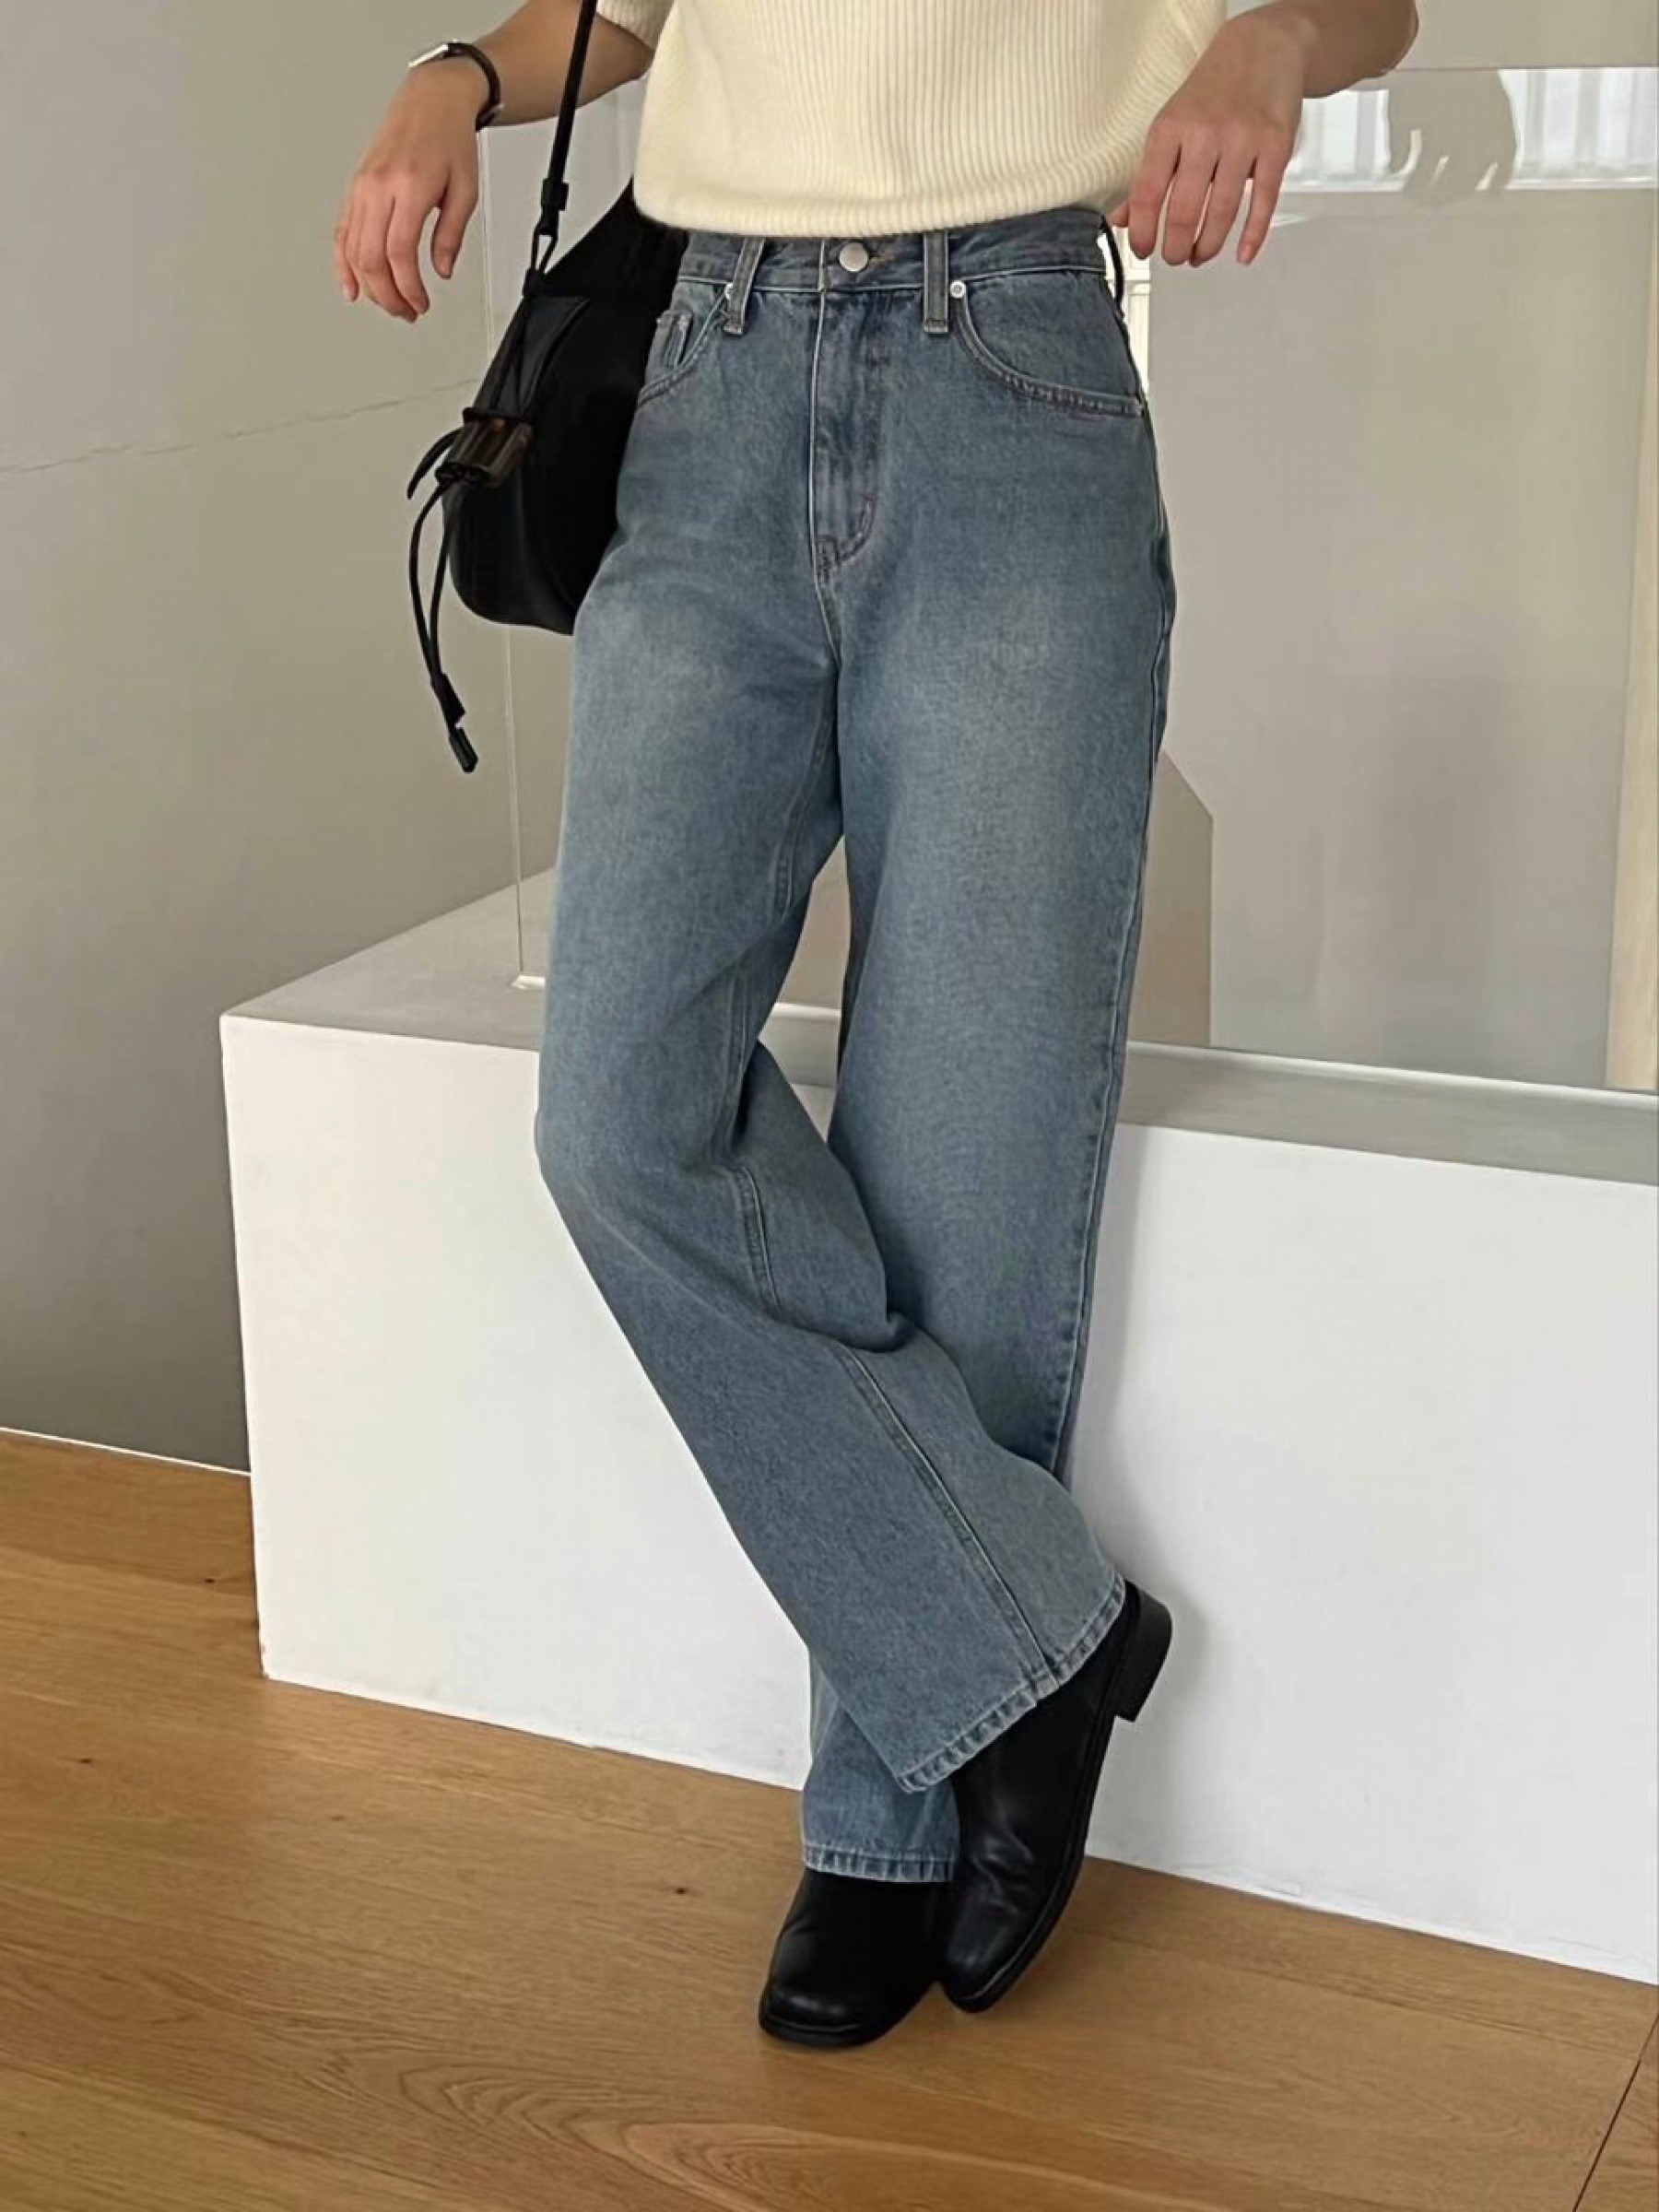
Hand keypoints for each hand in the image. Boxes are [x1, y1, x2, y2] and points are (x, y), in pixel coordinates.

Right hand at [334, 61, 483, 319]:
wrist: (431, 101)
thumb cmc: (449, 139)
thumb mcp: (466, 190)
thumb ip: (450, 234)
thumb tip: (441, 270)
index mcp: (408, 187)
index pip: (399, 253)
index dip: (408, 288)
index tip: (420, 304)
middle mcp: (378, 186)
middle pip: (371, 257)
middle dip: (387, 294)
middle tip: (405, 312)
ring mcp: (362, 186)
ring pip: (353, 249)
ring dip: (369, 285)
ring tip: (389, 303)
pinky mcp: (355, 187)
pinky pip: (341, 231)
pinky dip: (342, 262)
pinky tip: (350, 285)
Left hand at [1107, 12, 1308, 267]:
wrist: (1263, 48)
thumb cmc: (1211, 92)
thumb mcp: (1170, 123)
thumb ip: (1147, 173)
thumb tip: (1121, 220)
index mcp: (1170, 129)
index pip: (1148, 193)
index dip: (1143, 232)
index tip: (1143, 251)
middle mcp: (1205, 134)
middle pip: (1186, 211)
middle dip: (1177, 247)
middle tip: (1175, 258)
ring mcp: (1244, 140)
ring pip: (1223, 211)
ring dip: (1209, 245)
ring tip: (1199, 256)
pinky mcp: (1276, 147)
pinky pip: (1264, 201)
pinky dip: (1253, 234)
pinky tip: (1242, 255)